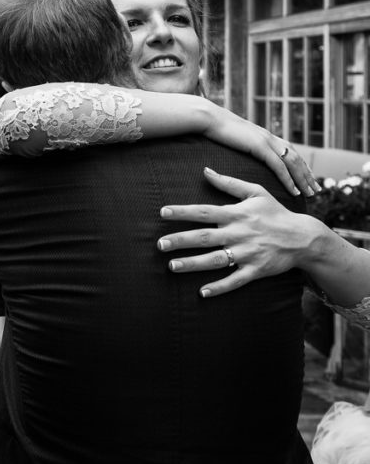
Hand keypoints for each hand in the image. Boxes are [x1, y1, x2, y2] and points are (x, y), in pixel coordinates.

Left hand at [156, 168, 320, 297]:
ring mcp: (247, 253)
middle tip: (159, 244)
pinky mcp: (256, 269)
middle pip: (205, 237)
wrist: (304, 237)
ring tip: (171, 266)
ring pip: (215, 260)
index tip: (162, 212)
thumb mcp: (256, 192)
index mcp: (236, 214)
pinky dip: (220, 287)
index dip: (183, 212)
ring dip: (193, 264)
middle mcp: (239, 233)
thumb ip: (229, 183)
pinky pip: (235, 280)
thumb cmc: (276, 213)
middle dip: (180, 240)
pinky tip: (202, 292)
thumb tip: (205, 171)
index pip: (204, 212)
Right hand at [204, 105, 318, 196]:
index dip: (300, 166)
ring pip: (292, 163)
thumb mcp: (234, 138)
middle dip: (307, 175)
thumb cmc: (215, 129)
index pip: (290, 152)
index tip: (307, 178)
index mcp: (265, 136)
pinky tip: (294, 190)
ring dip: (302, 179)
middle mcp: (270, 138)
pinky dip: (288, 179)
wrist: (208, 119)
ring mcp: (267, 141)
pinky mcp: (260, 146)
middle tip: (316, 190)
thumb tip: (241, 151)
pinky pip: (279, 166)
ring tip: (309, 194)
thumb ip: (242, 145)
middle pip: (296, 158)